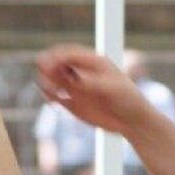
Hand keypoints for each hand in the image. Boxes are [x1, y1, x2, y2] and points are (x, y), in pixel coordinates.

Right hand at [35, 44, 150, 133]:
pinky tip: (50, 99)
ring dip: (46, 80)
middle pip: (58, 63)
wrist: (132, 121)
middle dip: (48, 65)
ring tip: (47, 89)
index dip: (58, 56)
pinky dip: (49, 95)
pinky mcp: (72, 102)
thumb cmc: (128, 100)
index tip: (49, 63)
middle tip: (41, 69)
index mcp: (93, 62)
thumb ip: (90, 83)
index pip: (70, 53)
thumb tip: (71, 78)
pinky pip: (55, 95)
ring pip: (54, 79)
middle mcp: (82, 72)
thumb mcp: (111, 89)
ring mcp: (76, 86)